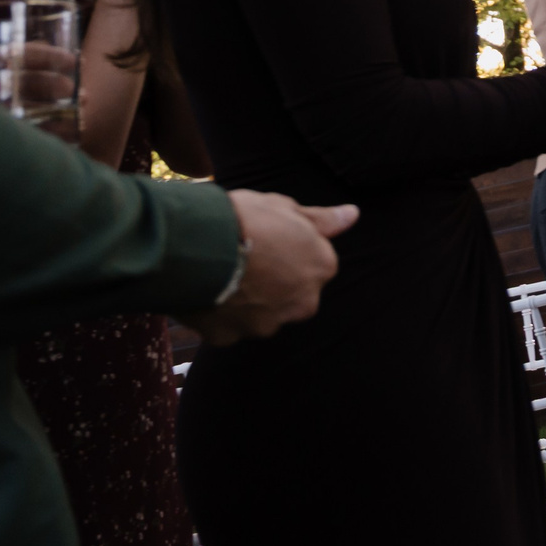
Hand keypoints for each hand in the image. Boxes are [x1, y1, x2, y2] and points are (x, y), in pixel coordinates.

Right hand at [179, 190, 355, 345]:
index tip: (268, 240)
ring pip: (263, 315)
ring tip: (223, 275)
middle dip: (275, 283)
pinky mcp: (232, 338)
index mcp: (321, 268)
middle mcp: (302, 303)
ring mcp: (267, 325)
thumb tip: (352, 215)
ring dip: (249, 302)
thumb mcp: (284, 206)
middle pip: (293, 295)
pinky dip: (221, 315)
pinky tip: (207, 292)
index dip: (290, 250)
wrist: (192, 246)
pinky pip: (230, 327)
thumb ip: (321, 219)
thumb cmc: (243, 219)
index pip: (315, 263)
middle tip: (246, 259)